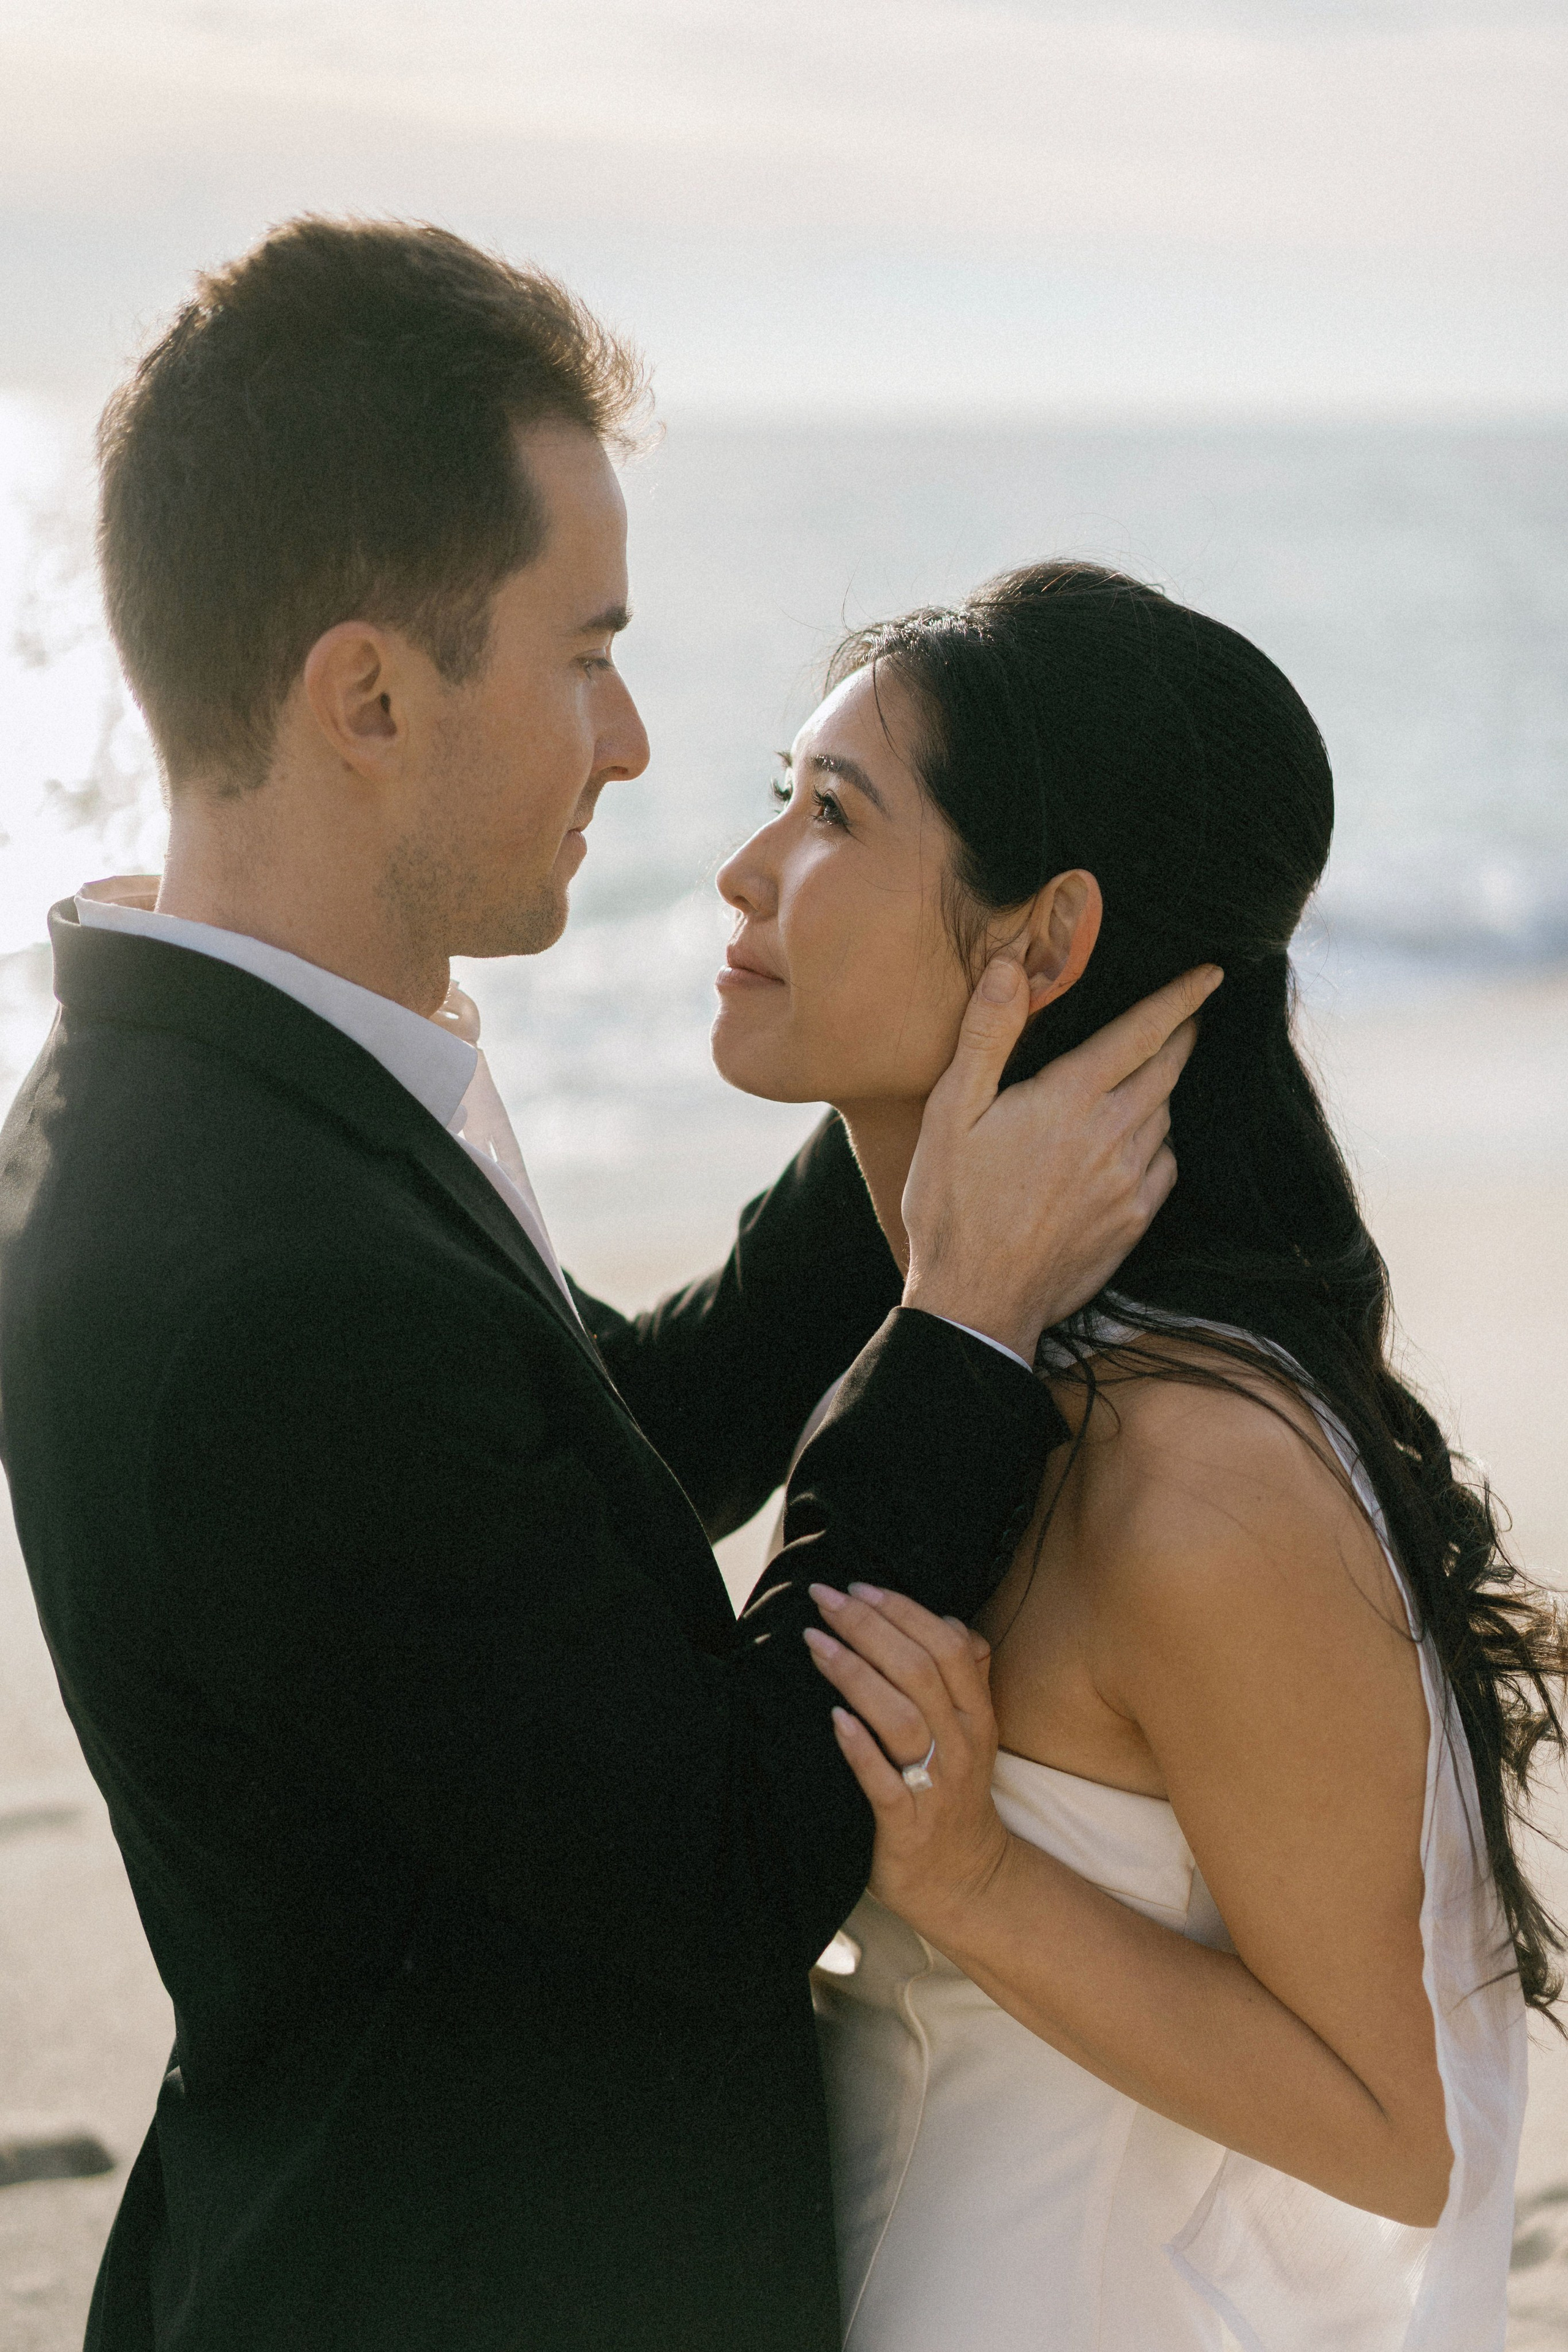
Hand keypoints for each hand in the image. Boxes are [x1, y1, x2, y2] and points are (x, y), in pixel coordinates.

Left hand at [804, 1582, 1012, 1940]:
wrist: (965, 1880)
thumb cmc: (953, 1793)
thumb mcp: (972, 1732)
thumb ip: (965, 1677)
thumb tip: (948, 1620)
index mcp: (976, 1715)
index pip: (947, 1645)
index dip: (903, 1610)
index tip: (859, 1586)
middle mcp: (960, 1744)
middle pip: (918, 1671)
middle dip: (868, 1627)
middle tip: (824, 1599)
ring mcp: (935, 1785)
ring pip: (900, 1717)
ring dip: (855, 1674)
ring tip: (814, 1643)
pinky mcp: (907, 1824)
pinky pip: (883, 1782)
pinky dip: (859, 1748)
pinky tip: (833, 1720)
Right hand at [901, 957, 1221, 1359]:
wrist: (977, 1304)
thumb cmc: (953, 1206)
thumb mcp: (951, 1112)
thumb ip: (987, 1035)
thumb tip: (1013, 966)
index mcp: (1070, 1099)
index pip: (1143, 1031)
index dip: (1181, 997)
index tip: (1211, 974)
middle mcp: (1112, 1135)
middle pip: (1167, 1069)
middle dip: (1181, 1035)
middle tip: (1187, 1015)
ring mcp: (1129, 1182)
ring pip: (1165, 1116)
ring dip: (1163, 1089)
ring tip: (1149, 1076)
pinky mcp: (1133, 1221)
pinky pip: (1164, 1165)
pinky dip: (1158, 1142)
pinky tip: (1136, 1142)